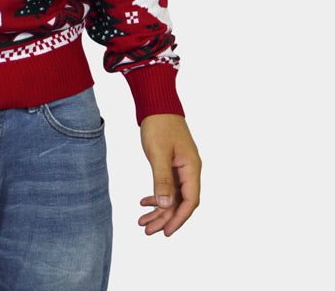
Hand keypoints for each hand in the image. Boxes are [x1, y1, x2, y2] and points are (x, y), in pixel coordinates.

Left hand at [138, 114, 200, 235]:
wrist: (156, 103)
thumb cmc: (159, 124)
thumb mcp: (158, 153)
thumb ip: (161, 179)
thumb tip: (164, 205)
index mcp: (191, 168)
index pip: (190, 201)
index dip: (179, 218)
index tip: (166, 232)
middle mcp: (189, 170)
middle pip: (180, 202)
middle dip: (164, 218)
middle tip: (147, 231)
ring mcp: (181, 167)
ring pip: (172, 196)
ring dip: (159, 209)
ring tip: (142, 222)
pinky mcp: (172, 163)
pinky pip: (167, 186)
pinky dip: (156, 195)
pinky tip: (144, 202)